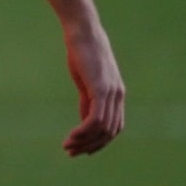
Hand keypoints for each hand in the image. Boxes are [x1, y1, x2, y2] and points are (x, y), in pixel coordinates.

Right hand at [61, 20, 125, 156]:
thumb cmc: (83, 54)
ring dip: (85, 141)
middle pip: (110, 132)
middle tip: (71, 152)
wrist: (84, 34)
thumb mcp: (87, 81)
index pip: (114, 127)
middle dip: (91, 145)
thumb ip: (89, 100)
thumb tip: (86, 120)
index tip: (81, 149)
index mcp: (117, 95)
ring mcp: (111, 93)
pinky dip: (84, 131)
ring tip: (67, 146)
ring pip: (103, 128)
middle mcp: (118, 96)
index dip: (100, 142)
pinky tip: (71, 135)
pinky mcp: (100, 89)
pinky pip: (96, 119)